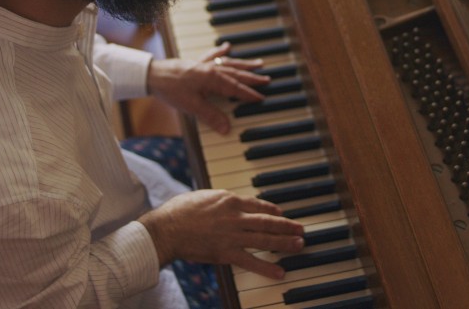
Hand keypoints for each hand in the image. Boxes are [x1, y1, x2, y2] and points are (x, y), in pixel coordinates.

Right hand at [140, 189, 304, 278]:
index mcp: (230, 199)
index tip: (282, 214)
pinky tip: (280, 272)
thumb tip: (227, 202)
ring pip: (264, 239)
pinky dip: (267, 267)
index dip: (272, 210)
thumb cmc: (180, 211)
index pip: (258, 204)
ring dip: (284, 243)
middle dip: (286, 226)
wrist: (167, 228)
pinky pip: (251, 262)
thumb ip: (219, 200)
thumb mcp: (203, 196)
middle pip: (268, 221)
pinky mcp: (226, 253)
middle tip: (301, 229)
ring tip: (299, 245)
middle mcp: (235, 216)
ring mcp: (232, 235)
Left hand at [147, 42, 268, 133]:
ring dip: (244, 65)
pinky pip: (213, 55)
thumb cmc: (170, 88)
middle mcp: (212, 69)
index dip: (250, 94)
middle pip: (237, 74)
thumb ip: (211, 116)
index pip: (237, 88)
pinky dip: (221, 52)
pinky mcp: (197, 63)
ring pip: (230, 64)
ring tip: (258, 63)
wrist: (152, 74)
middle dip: (253, 77)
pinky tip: (227, 47)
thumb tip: (227, 128)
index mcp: (214, 79)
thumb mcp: (191, 106)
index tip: (262, 97)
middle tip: (267, 79)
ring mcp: (205, 65)